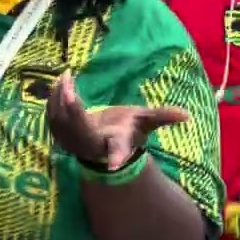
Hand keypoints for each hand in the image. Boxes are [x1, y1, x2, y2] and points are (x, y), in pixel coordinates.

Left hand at [46, 72, 189, 168]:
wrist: (104, 144)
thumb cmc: (126, 131)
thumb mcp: (145, 123)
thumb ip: (162, 118)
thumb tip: (187, 116)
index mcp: (113, 145)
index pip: (117, 152)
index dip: (116, 158)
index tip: (114, 164)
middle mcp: (91, 147)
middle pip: (79, 129)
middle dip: (72, 109)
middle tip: (68, 83)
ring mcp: (72, 142)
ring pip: (60, 121)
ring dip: (59, 98)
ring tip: (65, 76)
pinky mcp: (59, 134)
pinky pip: (52, 116)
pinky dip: (53, 99)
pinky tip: (59, 82)